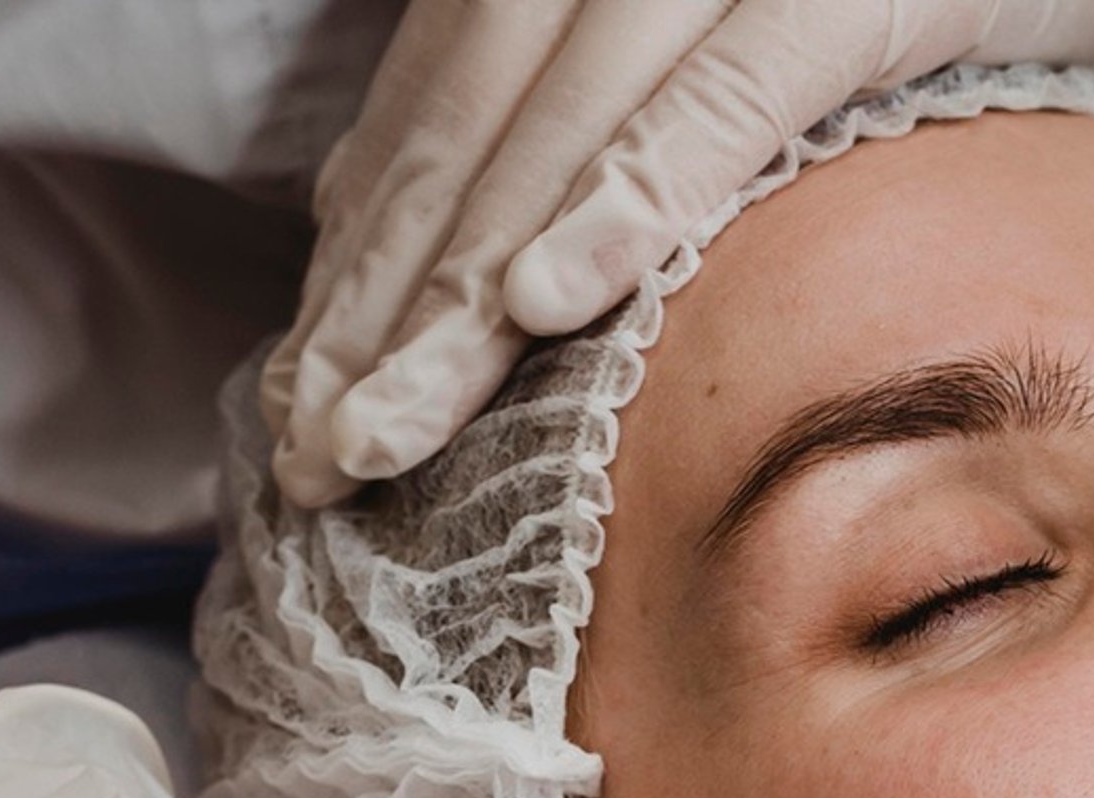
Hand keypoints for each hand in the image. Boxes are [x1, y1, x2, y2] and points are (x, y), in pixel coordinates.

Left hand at [266, 0, 1093, 502]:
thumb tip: (517, 254)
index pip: (453, 97)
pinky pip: (735, 84)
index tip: (310, 394)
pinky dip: (636, 189)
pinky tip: (549, 302)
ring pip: (569, 105)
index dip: (372, 254)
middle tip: (312, 453)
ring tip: (381, 426)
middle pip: (478, 110)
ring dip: (465, 278)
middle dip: (384, 297)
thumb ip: (640, 118)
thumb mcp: (783, 48)